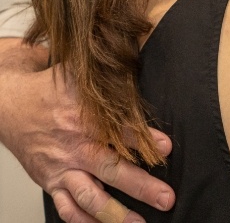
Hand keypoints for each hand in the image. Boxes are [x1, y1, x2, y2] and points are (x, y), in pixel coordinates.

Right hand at [0, 52, 174, 221]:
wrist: (10, 105)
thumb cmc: (50, 90)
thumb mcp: (80, 78)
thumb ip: (111, 82)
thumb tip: (141, 68)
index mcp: (85, 118)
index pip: (120, 131)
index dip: (145, 140)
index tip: (166, 148)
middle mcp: (74, 147)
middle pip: (111, 170)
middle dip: (141, 186)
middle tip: (166, 197)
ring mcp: (62, 168)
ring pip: (90, 198)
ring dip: (116, 214)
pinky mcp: (51, 182)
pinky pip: (67, 209)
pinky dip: (84, 222)